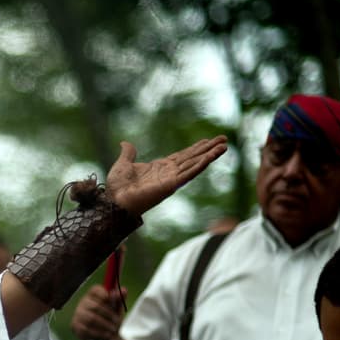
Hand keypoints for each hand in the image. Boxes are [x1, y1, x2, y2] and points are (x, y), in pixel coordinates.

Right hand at [70, 285, 126, 339]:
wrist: (104, 336)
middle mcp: (83, 302)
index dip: (103, 293)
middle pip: (95, 306)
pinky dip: (99, 333)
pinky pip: (86, 329)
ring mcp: (78, 313)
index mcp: (93, 295)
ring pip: (91, 318)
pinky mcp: (75, 325)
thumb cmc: (111, 319)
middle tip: (117, 322)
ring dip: (105, 325)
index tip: (110, 299)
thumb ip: (120, 299)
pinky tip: (106, 335)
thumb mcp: (117, 308)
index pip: (95, 289)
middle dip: (109, 315)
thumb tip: (124, 290)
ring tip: (113, 329)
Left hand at [106, 136, 227, 215]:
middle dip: (208, 149)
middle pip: (193, 158)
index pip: (182, 156)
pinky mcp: (172, 185)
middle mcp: (169, 173)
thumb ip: (128, 154)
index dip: (195, 148)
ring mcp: (171, 179)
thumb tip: (125, 143)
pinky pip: (189, 173)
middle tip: (224, 139)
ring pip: (195, 164)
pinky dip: (201, 164)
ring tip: (224, 145)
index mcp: (159, 168)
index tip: (207, 141)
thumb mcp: (123, 165)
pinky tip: (212, 156)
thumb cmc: (117, 188)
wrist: (114, 200)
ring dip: (210, 155)